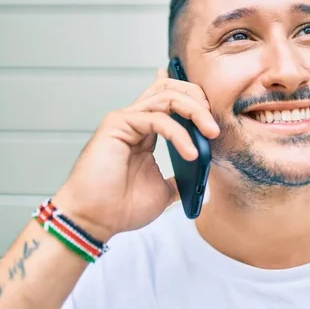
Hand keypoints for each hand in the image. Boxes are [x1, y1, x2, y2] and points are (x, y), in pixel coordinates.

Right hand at [51, 68, 219, 241]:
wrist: (94, 222)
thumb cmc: (121, 207)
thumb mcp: (165, 190)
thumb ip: (182, 176)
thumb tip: (204, 172)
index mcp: (147, 131)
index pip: (173, 99)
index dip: (197, 102)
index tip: (215, 122)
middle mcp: (136, 120)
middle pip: (171, 87)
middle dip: (199, 99)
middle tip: (214, 125)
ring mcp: (126, 119)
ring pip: (167, 96)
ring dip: (196, 112)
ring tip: (211, 134)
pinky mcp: (117, 124)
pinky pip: (157, 118)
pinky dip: (179, 134)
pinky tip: (191, 153)